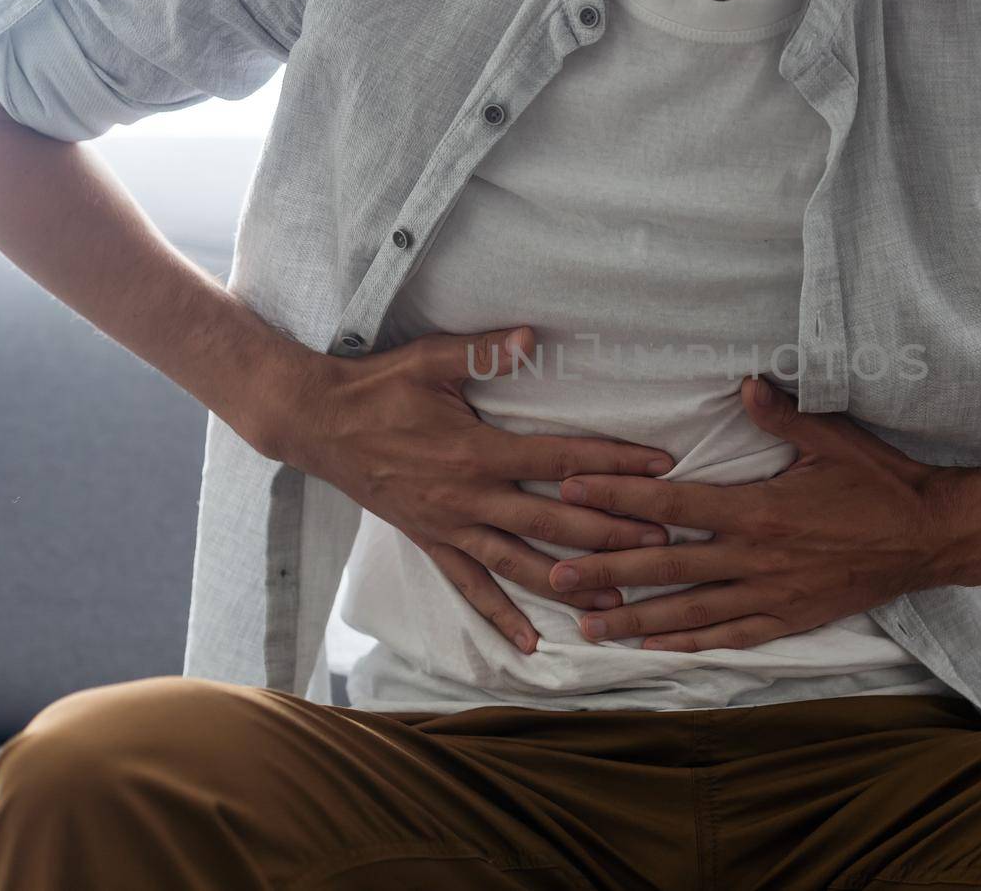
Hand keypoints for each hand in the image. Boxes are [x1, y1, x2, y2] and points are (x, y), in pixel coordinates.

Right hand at [264, 325, 676, 654]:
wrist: (318, 423)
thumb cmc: (379, 387)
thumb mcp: (430, 359)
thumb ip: (483, 352)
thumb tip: (532, 337)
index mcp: (477, 450)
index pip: (562, 460)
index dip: (614, 462)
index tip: (661, 466)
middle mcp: (469, 497)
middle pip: (555, 521)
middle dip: (612, 532)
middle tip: (663, 541)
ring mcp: (450, 526)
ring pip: (521, 564)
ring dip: (571, 581)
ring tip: (618, 598)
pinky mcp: (431, 542)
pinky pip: (471, 587)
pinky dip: (501, 616)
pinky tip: (531, 643)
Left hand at [545, 375, 961, 651]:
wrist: (930, 536)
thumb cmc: (880, 482)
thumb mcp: (833, 437)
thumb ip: (781, 414)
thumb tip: (744, 384)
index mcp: (758, 510)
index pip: (672, 505)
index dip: (618, 498)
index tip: (572, 491)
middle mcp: (756, 558)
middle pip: (666, 566)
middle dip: (606, 570)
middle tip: (553, 575)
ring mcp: (771, 593)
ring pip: (689, 611)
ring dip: (634, 619)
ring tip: (586, 626)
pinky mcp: (789, 617)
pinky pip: (729, 635)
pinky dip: (689, 643)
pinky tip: (653, 649)